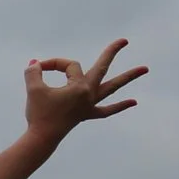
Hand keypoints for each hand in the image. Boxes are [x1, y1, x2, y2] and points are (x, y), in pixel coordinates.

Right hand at [24, 38, 145, 142]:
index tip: (39, 68)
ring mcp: (90, 104)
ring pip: (112, 88)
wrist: (42, 138)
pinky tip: (133, 101)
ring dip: (128, 77)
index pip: (69, 66)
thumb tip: (36, 63)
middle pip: (103, 68)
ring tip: (145, 69)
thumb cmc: (38, 113)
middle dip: (112, 53)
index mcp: (78, 86)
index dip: (53, 63)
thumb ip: (33, 72)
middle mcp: (89, 93)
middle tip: (124, 41)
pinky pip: (107, 109)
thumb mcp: (33, 89)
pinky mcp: (87, 114)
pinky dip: (120, 106)